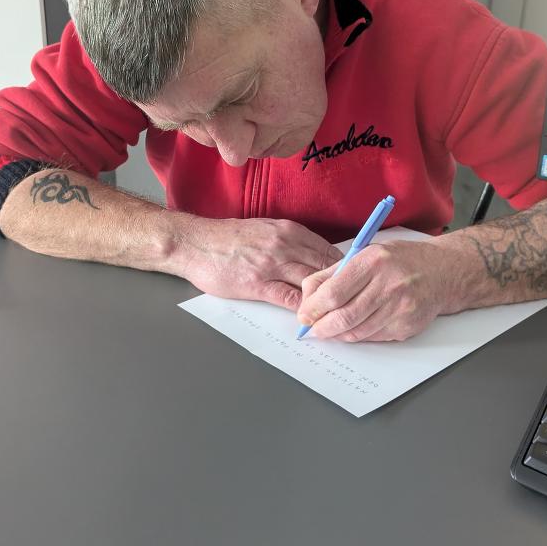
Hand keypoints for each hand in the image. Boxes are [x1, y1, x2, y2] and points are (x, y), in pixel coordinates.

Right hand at [178, 215, 340, 309]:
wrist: (195, 243)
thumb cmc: (228, 238)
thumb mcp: (265, 229)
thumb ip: (290, 241)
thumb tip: (314, 255)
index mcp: (289, 231)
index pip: (328, 250)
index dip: (343, 268)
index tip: (351, 281)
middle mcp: (284, 245)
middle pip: (325, 267)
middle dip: (339, 286)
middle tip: (349, 300)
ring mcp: (271, 265)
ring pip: (310, 283)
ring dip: (323, 300)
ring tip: (333, 313)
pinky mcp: (257, 284)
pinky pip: (288, 297)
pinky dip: (301, 308)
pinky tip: (308, 316)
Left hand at [297, 240, 451, 341]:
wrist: (442, 272)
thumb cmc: (399, 260)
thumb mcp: (366, 253)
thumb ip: (334, 273)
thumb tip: (307, 296)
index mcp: (373, 261)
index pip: (333, 292)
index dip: (313, 308)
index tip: (304, 314)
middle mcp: (388, 284)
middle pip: (344, 316)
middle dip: (322, 327)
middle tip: (314, 328)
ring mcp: (400, 308)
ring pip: (357, 331)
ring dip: (338, 333)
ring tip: (331, 327)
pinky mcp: (407, 326)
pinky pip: (373, 337)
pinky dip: (359, 334)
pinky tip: (356, 326)